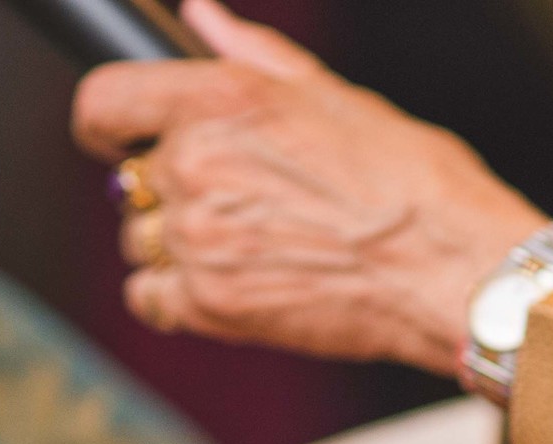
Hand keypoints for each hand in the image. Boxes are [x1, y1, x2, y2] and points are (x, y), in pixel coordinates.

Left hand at [72, 0, 545, 375]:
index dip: (105, 123)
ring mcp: (198, 241)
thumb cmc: (411, 184)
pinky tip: (230, 283)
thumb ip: (250, 54)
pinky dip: (177, 297)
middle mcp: (197, 168)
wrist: (450, 270)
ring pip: (140, 242)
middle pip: (129, 181)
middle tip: (235, 201)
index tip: (117, 136)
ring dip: (175, 244)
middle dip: (170, 189)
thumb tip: (200, 17)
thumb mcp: (333, 95)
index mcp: (220, 103)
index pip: (103, 104)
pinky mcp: (210, 306)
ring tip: (245, 245)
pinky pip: (150, 299)